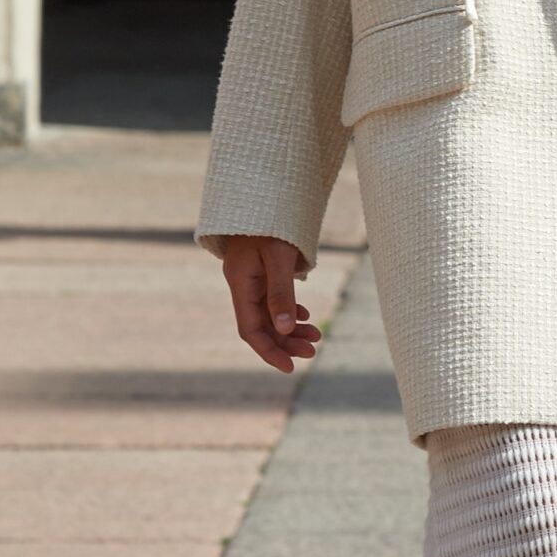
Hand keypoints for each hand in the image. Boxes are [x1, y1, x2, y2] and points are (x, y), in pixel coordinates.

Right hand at [221, 234, 321, 372]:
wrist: (264, 188)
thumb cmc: (271, 221)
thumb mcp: (279, 256)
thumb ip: (281, 292)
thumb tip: (286, 328)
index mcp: (241, 282)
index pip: (251, 329)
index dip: (269, 351)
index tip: (290, 367)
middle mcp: (243, 283)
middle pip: (261, 325)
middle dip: (286, 341)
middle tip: (313, 350)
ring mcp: (251, 276)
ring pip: (269, 312)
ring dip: (291, 327)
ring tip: (316, 335)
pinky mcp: (261, 268)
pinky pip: (272, 298)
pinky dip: (289, 310)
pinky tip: (304, 314)